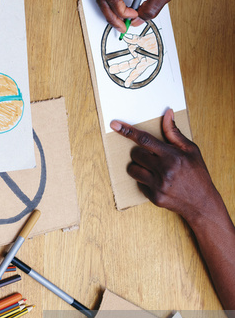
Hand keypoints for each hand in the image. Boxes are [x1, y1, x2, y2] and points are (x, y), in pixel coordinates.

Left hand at [110, 110, 221, 224]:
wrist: (203, 203)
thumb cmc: (197, 174)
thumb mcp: (190, 150)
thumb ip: (174, 133)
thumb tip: (167, 113)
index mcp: (172, 156)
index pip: (144, 140)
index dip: (127, 131)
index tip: (114, 125)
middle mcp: (163, 170)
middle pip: (136, 154)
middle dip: (140, 153)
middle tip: (153, 157)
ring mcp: (157, 185)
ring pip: (133, 169)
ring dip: (139, 166)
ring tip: (153, 169)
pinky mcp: (154, 197)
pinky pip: (139, 183)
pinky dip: (145, 181)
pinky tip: (159, 182)